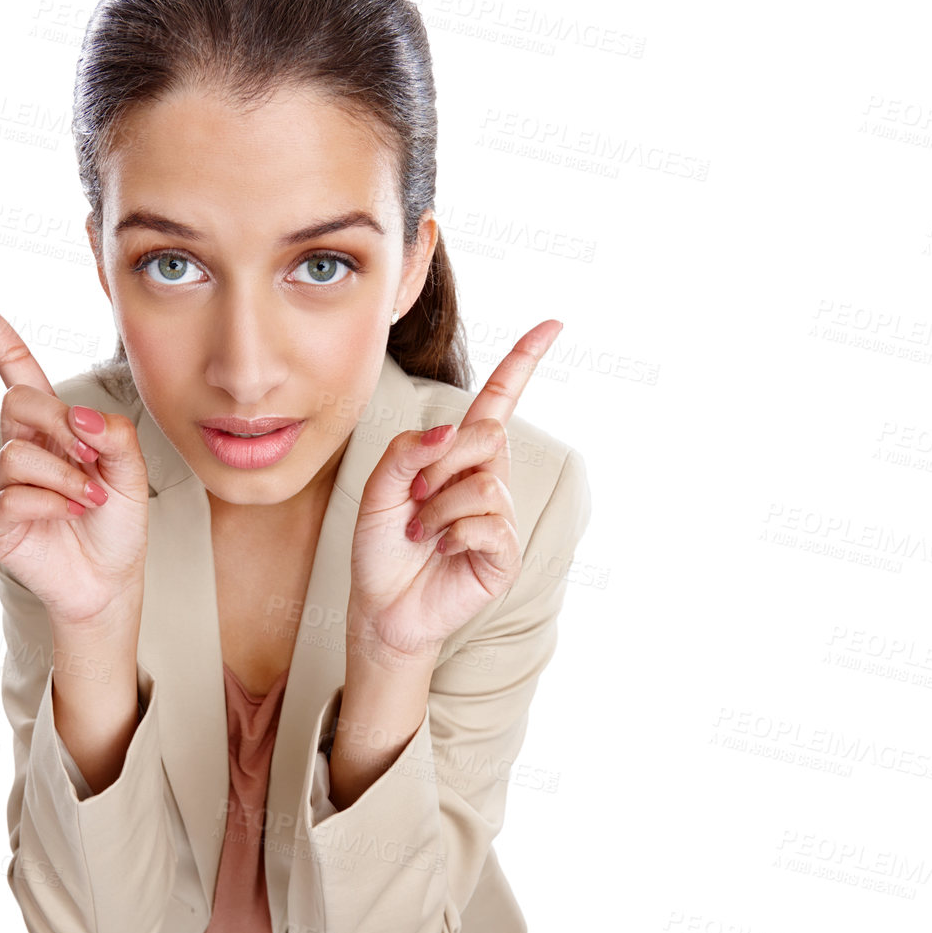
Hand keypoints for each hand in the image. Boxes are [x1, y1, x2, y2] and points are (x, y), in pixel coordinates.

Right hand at [0, 284, 149, 628]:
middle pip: (17, 400)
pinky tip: (71, 515)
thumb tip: (76, 417)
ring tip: (91, 498)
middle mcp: (19, 447)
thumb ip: (111, 434)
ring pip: (19, 452)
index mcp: (50, 426)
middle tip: (94, 456)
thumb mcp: (129, 468)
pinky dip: (52, 503)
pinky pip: (13, 496)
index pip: (14, 367)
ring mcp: (2, 484)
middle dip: (60, 422)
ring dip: (66, 475)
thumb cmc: (116, 523)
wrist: (111, 580)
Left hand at [348, 319, 561, 661]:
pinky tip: (441, 550)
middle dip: (441, 462)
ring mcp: (499, 517)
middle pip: (486, 435)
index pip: (497, 402)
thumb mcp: (378, 489)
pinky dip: (454, 534)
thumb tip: (450, 429)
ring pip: (482, 484)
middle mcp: (487, 480)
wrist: (380, 607)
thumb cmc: (381, 548)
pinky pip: (488, 524)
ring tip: (420, 532)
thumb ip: (407, 451)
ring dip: (439, 508)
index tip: (552, 324)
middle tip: (414, 497)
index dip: (523, 362)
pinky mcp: (504, 553)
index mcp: (459, 457)